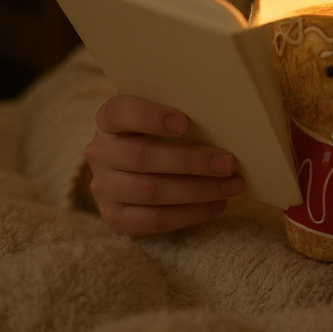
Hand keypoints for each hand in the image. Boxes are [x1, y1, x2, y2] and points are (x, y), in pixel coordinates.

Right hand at [83, 95, 243, 235]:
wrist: (131, 165)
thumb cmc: (158, 131)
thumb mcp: (161, 113)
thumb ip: (180, 112)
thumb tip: (227, 118)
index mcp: (108, 119)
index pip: (120, 113)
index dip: (150, 117)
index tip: (185, 123)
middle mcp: (100, 152)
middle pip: (143, 157)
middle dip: (190, 161)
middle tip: (228, 163)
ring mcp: (104, 187)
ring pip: (151, 191)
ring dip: (197, 190)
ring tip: (232, 186)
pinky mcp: (115, 217)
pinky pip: (154, 220)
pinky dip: (190, 214)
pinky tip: (216, 204)